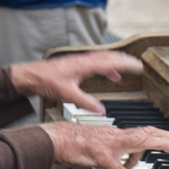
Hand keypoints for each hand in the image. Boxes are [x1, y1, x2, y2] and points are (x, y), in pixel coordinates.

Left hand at [9, 51, 142, 112]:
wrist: (31, 76)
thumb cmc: (46, 81)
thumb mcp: (68, 94)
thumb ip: (86, 103)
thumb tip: (102, 111)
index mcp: (84, 64)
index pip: (110, 62)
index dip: (125, 64)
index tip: (137, 66)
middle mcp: (84, 60)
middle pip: (109, 56)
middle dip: (124, 60)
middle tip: (138, 65)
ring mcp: (80, 61)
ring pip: (103, 58)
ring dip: (116, 63)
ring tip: (127, 70)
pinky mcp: (77, 64)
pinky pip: (97, 63)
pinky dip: (107, 68)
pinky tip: (110, 75)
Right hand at [42, 122, 168, 168]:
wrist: (55, 138)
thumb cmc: (74, 142)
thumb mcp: (99, 145)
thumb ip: (116, 152)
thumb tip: (129, 161)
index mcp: (116, 134)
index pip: (144, 131)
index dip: (162, 134)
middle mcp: (116, 136)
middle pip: (148, 133)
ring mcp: (109, 146)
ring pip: (139, 142)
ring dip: (159, 145)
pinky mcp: (100, 157)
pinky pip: (118, 168)